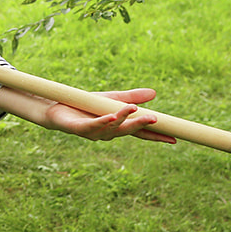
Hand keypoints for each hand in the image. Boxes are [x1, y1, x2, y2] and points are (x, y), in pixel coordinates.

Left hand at [45, 88, 176, 143]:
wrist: (55, 108)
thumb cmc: (84, 105)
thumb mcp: (110, 99)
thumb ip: (131, 97)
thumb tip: (154, 93)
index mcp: (117, 126)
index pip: (139, 132)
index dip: (156, 136)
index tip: (175, 138)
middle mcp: (108, 133)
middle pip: (128, 131)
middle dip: (142, 126)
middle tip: (157, 121)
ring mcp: (94, 132)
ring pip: (113, 128)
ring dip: (124, 120)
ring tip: (135, 111)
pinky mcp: (79, 129)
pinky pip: (93, 126)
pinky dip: (103, 121)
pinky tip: (111, 117)